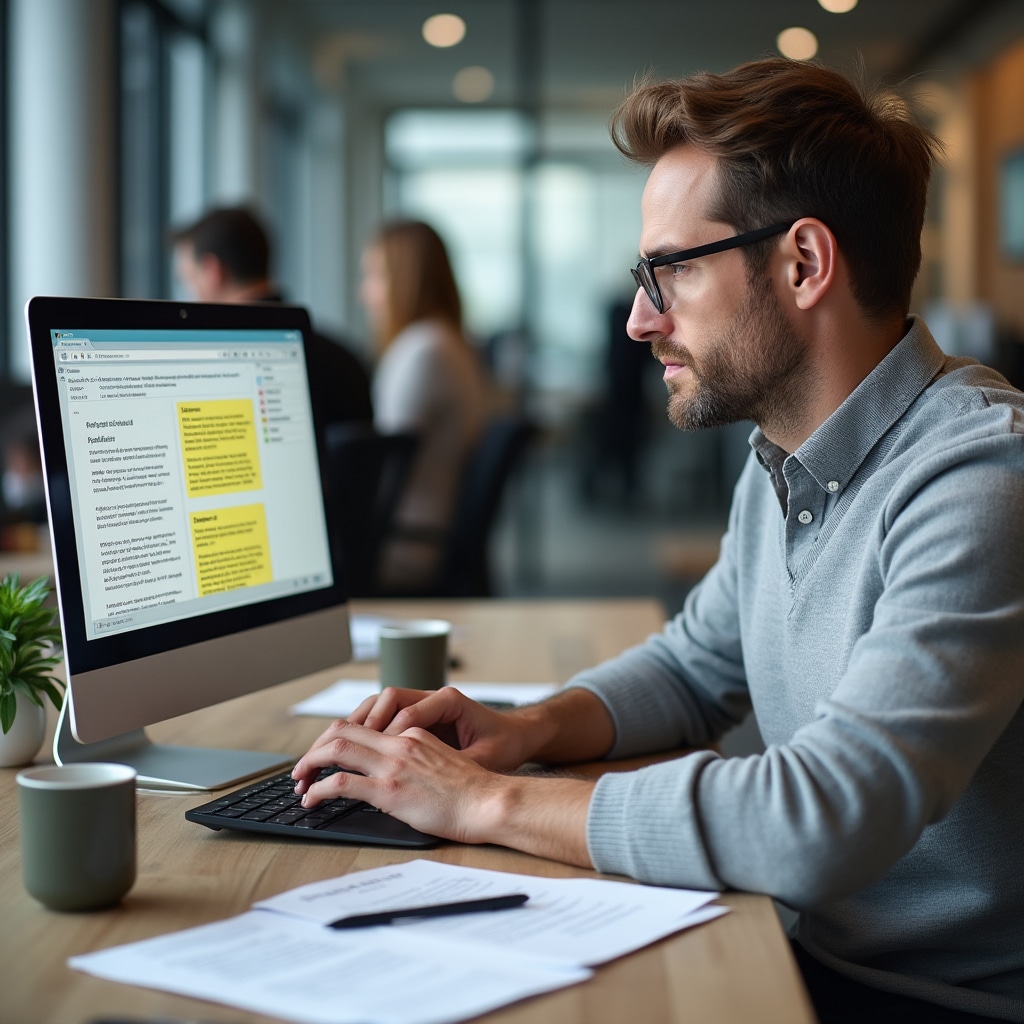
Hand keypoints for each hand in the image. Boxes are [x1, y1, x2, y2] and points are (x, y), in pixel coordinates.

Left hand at [291, 717, 594, 864]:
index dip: (336, 739)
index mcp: (412, 734)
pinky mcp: (389, 790)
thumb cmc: (473, 792)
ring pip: (336, 750)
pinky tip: (312, 800)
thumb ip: (416, 761)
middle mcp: (400, 743)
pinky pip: (341, 783)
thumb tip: (394, 778)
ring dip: (310, 765)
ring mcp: (393, 765)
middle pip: (342, 730)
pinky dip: (319, 789)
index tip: (324, 757)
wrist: (491, 802)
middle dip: (314, 748)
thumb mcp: (442, 764)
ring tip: (299, 783)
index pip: (363, 725)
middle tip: (301, 769)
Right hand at [346, 686, 537, 771]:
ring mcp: (424, 704)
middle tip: (335, 749)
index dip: (386, 737)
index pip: (407, 714)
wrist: (517, 737)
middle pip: (384, 700)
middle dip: (359, 724)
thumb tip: (431, 781)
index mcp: (449, 702)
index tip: (371, 760)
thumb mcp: (485, 758)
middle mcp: (433, 697)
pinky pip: (386, 715)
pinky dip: (368, 729)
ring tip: (335, 748)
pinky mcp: (420, 717)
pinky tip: (354, 749)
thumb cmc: (505, 746)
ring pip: (380, 704)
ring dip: (357, 724)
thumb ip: (457, 765)